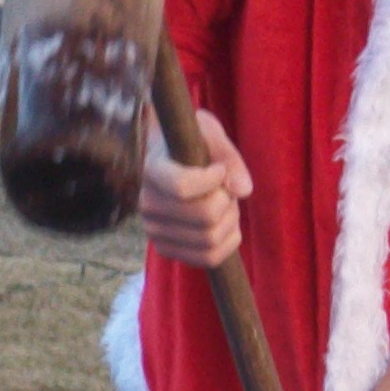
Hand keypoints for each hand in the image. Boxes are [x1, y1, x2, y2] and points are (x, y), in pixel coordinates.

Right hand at [139, 109, 251, 270]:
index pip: (181, 187)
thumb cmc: (192, 141)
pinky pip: (208, 258)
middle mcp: (147, 203)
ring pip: (210, 240)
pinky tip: (225, 224)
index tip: (218, 169)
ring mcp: (154, 230)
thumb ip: (229, 156)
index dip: (212, 180)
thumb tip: (242, 190)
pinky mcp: (166, 249)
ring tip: (225, 204)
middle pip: (204, 216)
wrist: (172, 160)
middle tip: (226, 189)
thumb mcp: (210, 132)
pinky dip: (228, 242)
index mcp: (152, 170)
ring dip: (230, 221)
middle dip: (228, 201)